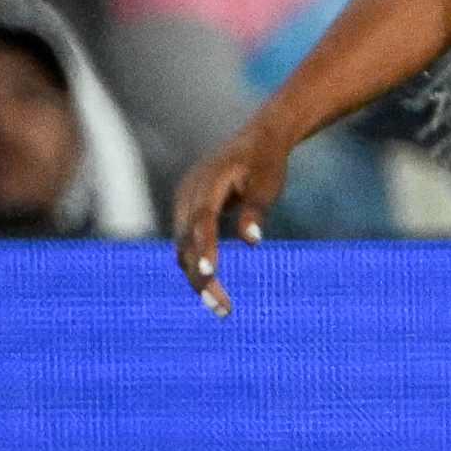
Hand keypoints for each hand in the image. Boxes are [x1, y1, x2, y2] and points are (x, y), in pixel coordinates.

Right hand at [169, 119, 298, 315]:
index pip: (201, 221)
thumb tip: (252, 242)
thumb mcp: (267, 184)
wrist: (256, 141)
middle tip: (222, 309)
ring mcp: (183, 204)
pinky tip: (212, 288)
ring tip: (221, 308)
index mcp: (207, 183)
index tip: (208, 273)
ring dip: (197, 278)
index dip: (203, 247)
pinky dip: (196, 265)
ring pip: (183, 248)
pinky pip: (186, 244)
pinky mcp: (187, 213)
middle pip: (187, 241)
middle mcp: (188, 195)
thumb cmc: (265, 163)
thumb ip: (256, 211)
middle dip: (201, 277)